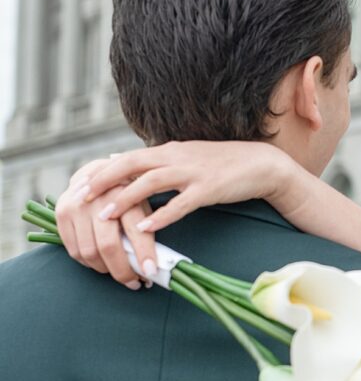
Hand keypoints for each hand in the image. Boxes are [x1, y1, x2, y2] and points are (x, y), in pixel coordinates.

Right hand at [55, 162, 155, 288]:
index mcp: (126, 194)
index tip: (151, 272)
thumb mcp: (144, 203)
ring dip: (106, 270)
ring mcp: (77, 205)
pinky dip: (89, 263)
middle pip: (108, 246)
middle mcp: (99, 198)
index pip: (136, 230)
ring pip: (90, 253)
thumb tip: (154, 266)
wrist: (99, 172)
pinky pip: (74, 251)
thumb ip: (148, 228)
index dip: (144, 254)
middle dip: (123, 271)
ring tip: (119, 273)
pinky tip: (101, 263)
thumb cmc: (128, 194)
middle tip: (135, 283)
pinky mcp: (62, 213)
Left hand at [81, 140, 286, 233]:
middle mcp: (176, 157)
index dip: (103, 170)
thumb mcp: (187, 159)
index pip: (127, 157)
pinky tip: (145, 229)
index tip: (81, 183)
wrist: (260, 163)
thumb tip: (131, 169)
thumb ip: (161, 164)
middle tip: (82, 198)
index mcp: (168, 150)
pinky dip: (160, 216)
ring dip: (124, 199)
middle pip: (131, 165)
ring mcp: (192, 173)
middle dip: (104, 181)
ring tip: (104, 216)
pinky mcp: (208, 189)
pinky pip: (180, 203)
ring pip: (150, 183)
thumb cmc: (222, 165)